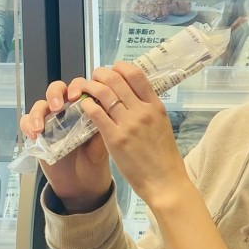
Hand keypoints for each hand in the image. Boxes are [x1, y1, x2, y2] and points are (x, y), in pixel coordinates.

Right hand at [21, 82, 112, 212]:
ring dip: (39, 112)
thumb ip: (104, 125)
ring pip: (40, 105)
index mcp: (86, 108)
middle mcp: (67, 111)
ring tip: (41, 126)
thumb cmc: (95, 160)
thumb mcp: (103, 143)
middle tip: (58, 105)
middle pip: (57, 89)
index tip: (79, 96)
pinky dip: (28, 125)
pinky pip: (27, 122)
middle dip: (55, 93)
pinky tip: (35, 135)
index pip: (80, 87)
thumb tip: (106, 107)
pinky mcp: (39, 134)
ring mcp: (51, 121)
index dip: (79, 86)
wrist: (83, 183)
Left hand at [69, 62, 191, 209]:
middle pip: (116, 80)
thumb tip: (134, 98)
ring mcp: (129, 124)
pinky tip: (83, 106)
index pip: (137, 75)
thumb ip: (148, 111)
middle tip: (94, 77)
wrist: (165, 181)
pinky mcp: (115, 139)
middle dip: (100, 74)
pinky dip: (86, 105)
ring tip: (83, 89)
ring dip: (89, 87)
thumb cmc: (164, 157)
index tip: (113, 70)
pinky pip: (96, 114)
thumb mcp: (163, 126)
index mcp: (156, 106)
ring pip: (103, 93)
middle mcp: (143, 111)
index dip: (120, 67)